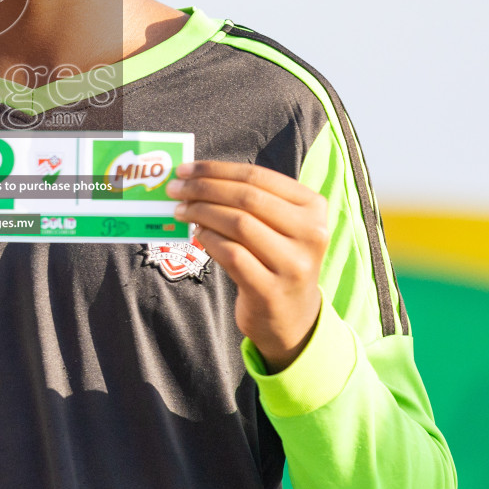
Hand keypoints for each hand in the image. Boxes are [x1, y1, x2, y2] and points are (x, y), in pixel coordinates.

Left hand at [165, 161, 330, 371]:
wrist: (291, 318)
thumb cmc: (276, 259)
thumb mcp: (279, 226)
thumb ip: (250, 200)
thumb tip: (196, 177)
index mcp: (313, 207)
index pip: (258, 177)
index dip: (216, 170)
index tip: (185, 170)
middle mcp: (311, 233)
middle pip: (247, 198)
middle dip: (204, 188)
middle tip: (175, 189)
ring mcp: (293, 264)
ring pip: (239, 223)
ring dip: (202, 212)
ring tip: (182, 210)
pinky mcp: (271, 290)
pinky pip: (232, 254)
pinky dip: (209, 239)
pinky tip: (198, 234)